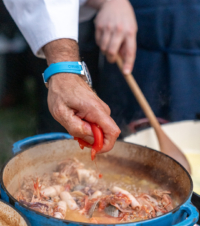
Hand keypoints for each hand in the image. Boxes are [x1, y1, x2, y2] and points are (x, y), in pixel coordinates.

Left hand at [43, 39, 120, 153]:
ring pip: (100, 131)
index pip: (113, 133)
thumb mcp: (60, 112)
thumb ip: (75, 126)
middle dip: (92, 141)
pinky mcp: (99, 111)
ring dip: (88, 135)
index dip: (105, 146)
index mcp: (96, 110)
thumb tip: (90, 137)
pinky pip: (97, 126)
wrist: (64, 75)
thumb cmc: (61, 92)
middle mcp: (103, 111)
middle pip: (106, 135)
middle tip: (75, 134)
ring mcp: (102, 111)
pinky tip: (76, 122)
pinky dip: (87, 129)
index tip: (91, 149)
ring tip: (73, 124)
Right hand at [87, 0, 137, 73]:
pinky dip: (101, 44)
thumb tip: (122, 61)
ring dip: (106, 51)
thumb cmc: (125, 20)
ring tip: (110, 44)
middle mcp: (119, 30)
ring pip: (103, 49)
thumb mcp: (131, 31)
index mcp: (130, 32)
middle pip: (112, 52)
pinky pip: (98, 43)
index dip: (128, 64)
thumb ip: (127, 46)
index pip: (130, 51)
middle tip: (113, 59)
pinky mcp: (99, 27)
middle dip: (111, 59)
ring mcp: (108, 28)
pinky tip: (105, 37)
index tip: (126, 73)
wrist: (114, 2)